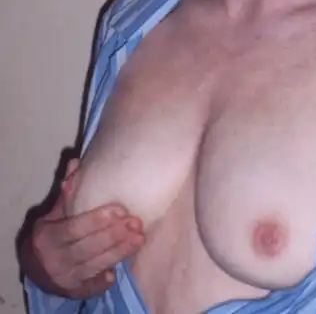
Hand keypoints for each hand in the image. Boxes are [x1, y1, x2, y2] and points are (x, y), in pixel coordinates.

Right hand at [28, 159, 144, 297]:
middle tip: (137, 223)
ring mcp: (64, 278)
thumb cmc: (52, 233)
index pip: (74, 228)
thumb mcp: (54, 213)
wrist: (36, 267)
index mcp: (47, 236)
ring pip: (93, 266)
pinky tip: (118, 271)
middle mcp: (53, 259)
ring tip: (139, 239)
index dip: (97, 220)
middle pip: (87, 248)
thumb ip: (67, 193)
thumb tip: (75, 163)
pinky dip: (103, 279)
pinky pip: (91, 287)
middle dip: (114, 236)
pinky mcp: (74, 292)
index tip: (122, 210)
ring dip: (118, 253)